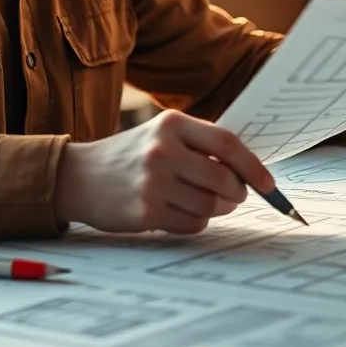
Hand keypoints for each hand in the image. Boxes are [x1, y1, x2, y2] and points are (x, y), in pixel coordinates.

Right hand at [54, 110, 272, 233]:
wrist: (78, 177)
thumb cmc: (129, 156)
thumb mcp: (160, 135)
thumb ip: (200, 145)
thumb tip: (249, 170)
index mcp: (171, 123)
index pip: (227, 143)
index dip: (253, 166)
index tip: (268, 183)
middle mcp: (162, 150)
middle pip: (224, 179)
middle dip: (236, 193)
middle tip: (233, 196)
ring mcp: (153, 182)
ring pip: (211, 205)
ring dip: (215, 209)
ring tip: (199, 201)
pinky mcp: (146, 211)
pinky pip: (193, 223)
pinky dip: (195, 221)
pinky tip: (177, 211)